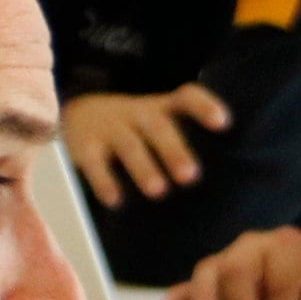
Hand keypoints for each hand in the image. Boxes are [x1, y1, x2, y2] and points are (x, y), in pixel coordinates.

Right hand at [62, 86, 233, 206]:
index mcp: (160, 109)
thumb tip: (227, 182)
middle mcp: (137, 115)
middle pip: (158, 127)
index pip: (186, 98)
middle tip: (190, 176)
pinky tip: (115, 200)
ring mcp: (110, 129)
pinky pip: (94, 162)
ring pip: (129, 145)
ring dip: (144, 168)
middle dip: (174, 151)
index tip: (223, 123)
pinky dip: (104, 180)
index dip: (204, 107)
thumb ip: (183, 142)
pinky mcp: (85, 146)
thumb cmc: (131, 130)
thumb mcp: (156, 123)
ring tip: (158, 191)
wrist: (74, 115)